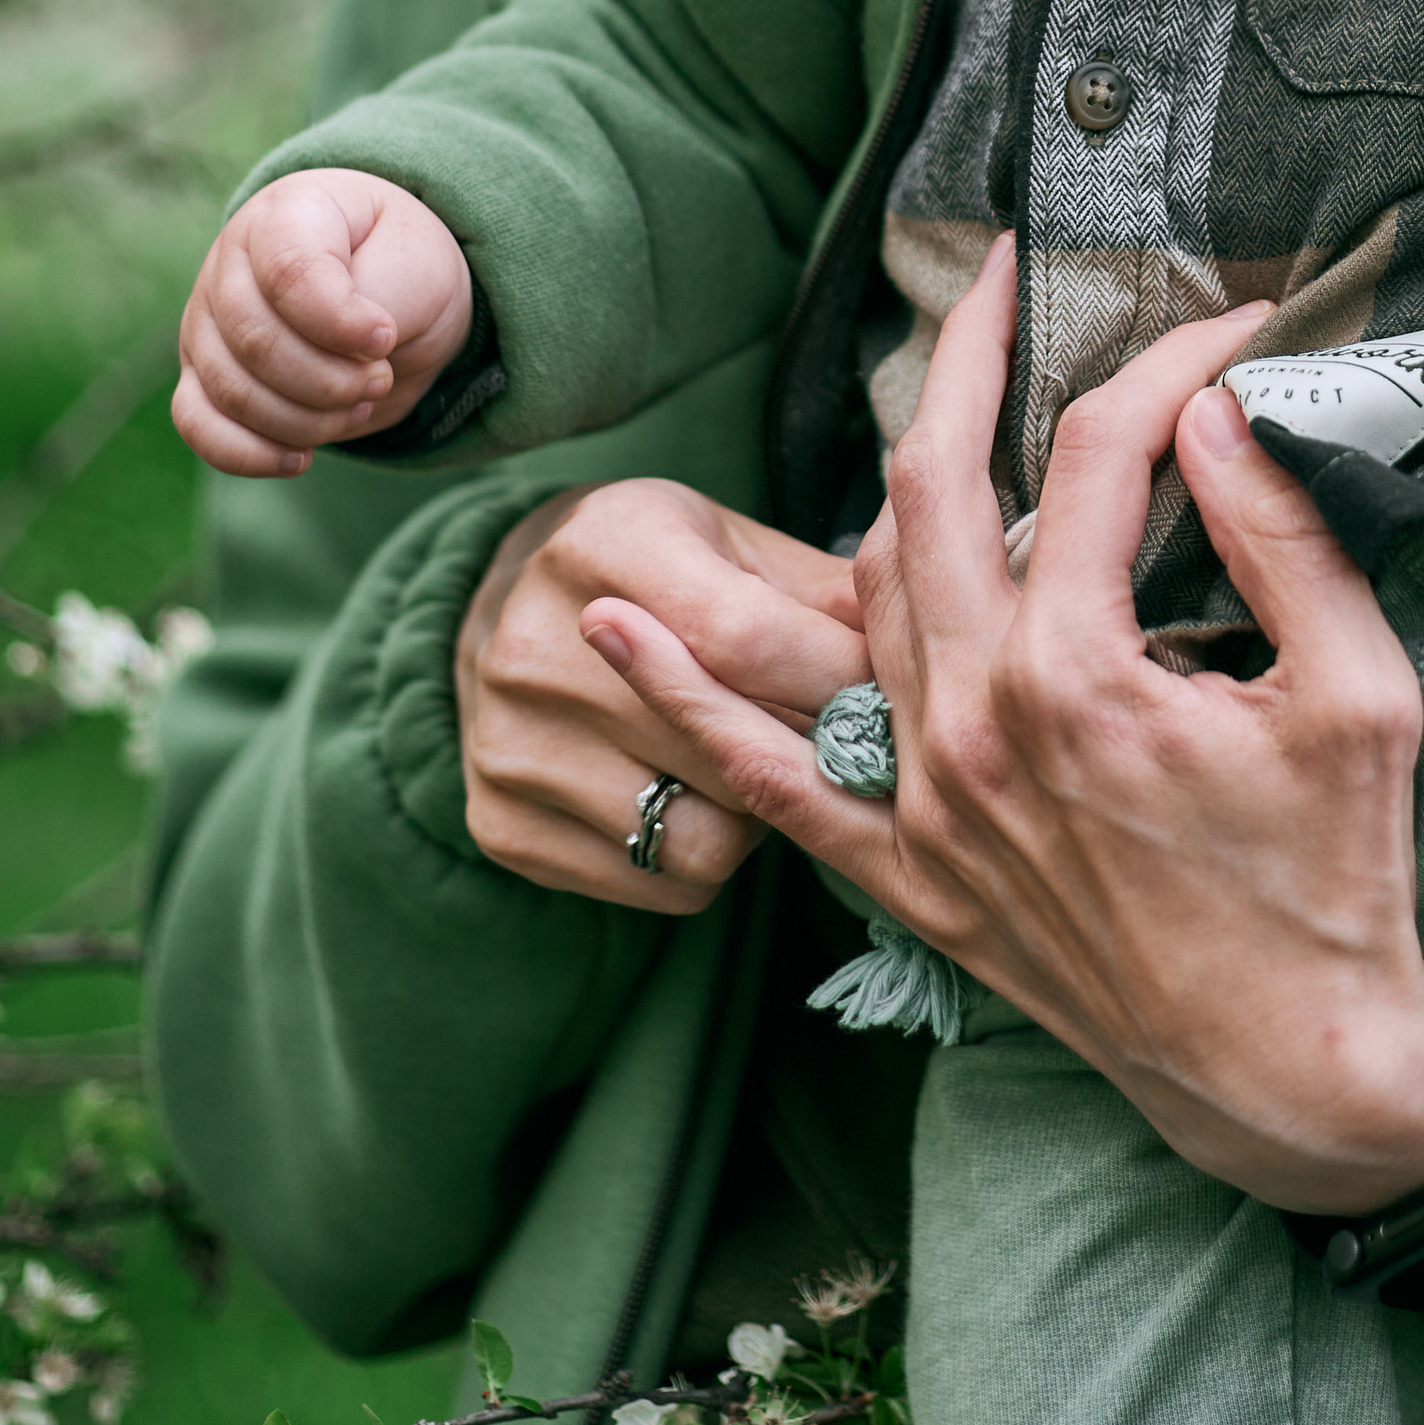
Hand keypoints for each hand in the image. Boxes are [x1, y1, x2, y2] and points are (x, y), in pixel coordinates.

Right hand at [173, 169, 471, 475]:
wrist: (392, 293)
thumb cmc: (401, 266)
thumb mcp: (417, 263)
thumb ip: (383, 295)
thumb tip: (355, 350)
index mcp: (285, 213)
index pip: (289, 273)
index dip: (338, 322)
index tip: (385, 339)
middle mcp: (230, 262)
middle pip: (256, 342)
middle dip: (331, 382)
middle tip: (380, 378)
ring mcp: (206, 320)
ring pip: (232, 392)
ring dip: (308, 421)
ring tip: (358, 403)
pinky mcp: (202, 375)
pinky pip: (198, 425)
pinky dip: (250, 454)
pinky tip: (301, 458)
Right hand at [460, 476, 871, 911]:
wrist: (498, 611)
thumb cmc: (653, 569)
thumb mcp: (728, 540)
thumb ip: (819, 589)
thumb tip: (925, 629)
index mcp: (604, 545)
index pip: (744, 639)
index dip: (836, 677)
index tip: (893, 694)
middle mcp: (534, 647)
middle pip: (730, 748)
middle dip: (813, 748)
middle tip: (841, 736)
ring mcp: (508, 746)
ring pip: (707, 835)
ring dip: (759, 812)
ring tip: (754, 760)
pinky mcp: (501, 825)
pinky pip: (665, 883)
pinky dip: (708, 854)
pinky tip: (700, 795)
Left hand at [581, 240, 1423, 1213]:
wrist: (1296, 1078)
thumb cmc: (1339, 886)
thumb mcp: (1359, 696)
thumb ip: (1283, 538)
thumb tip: (1216, 410)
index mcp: (1085, 673)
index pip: (1100, 453)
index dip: (1168, 366)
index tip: (1227, 329)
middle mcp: (977, 722)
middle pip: (935, 484)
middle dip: (963, 358)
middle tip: (998, 280)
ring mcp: (924, 799)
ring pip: (864, 586)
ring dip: (887, 478)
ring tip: (934, 397)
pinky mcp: (904, 870)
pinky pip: (763, 775)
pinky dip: (679, 699)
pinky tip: (614, 621)